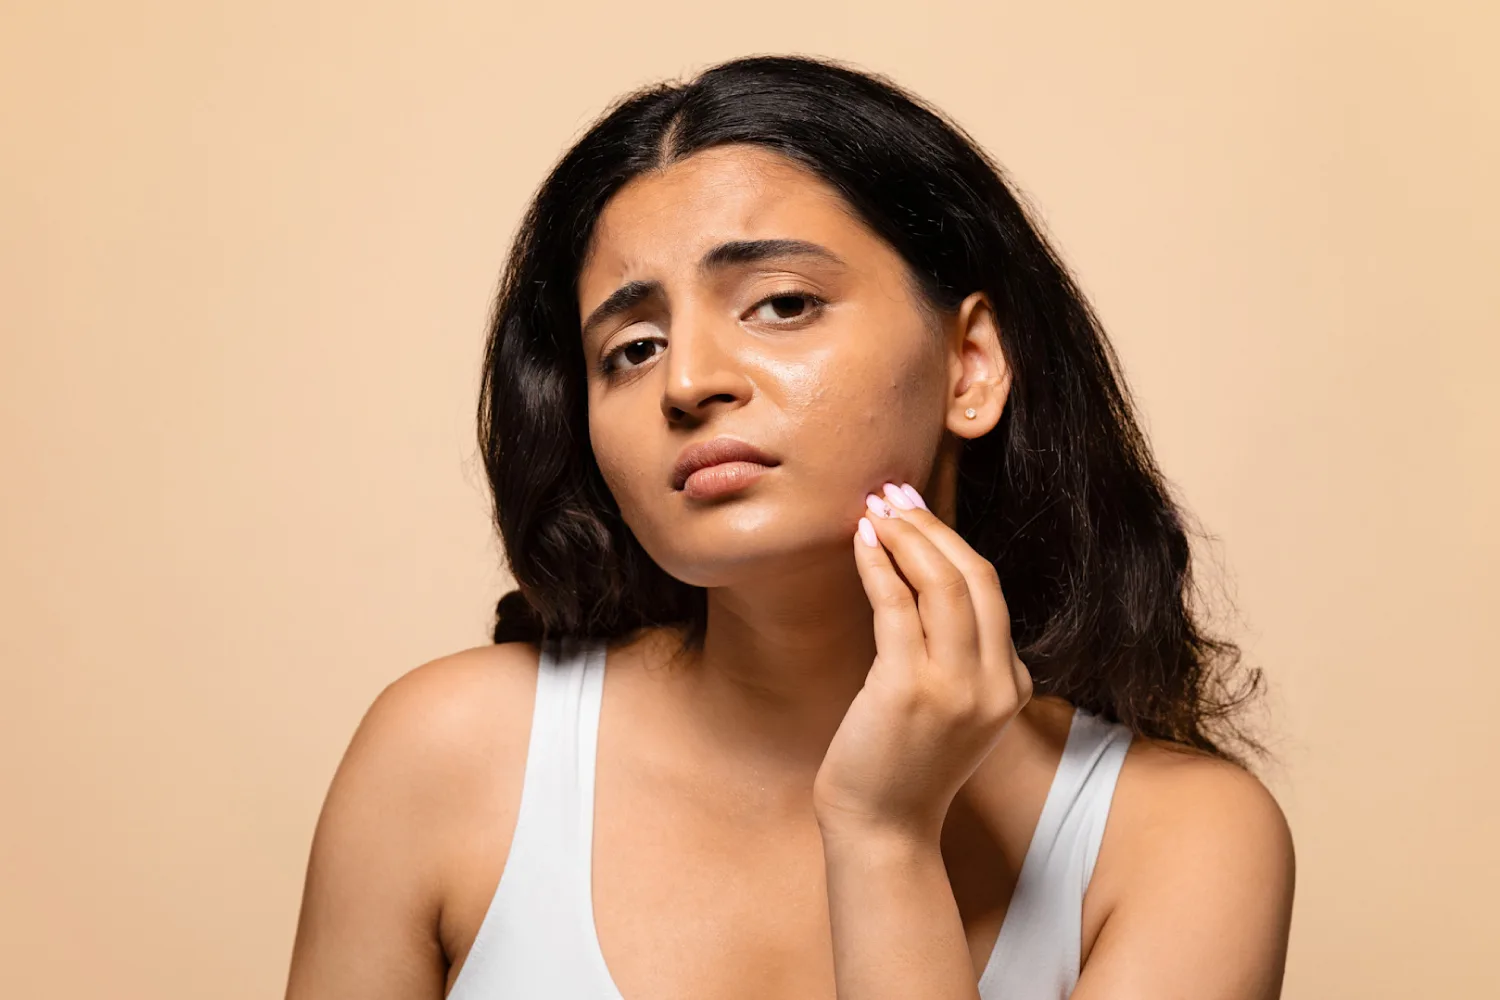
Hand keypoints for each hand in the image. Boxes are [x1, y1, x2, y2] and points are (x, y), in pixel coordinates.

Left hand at [813, 481, 1032, 842]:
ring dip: (906, 536)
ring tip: (873, 509)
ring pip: (944, 583)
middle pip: (975, 576)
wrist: (883, 828)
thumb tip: (923, 576)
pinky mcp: (911, 690)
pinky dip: (879, 565)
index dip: (951, 541)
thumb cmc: (901, 763)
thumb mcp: (950, 706)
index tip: (915, 510)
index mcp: (1011, 684)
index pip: (990, 591)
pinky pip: (898, 607)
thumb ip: (954, 654)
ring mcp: (959, 688)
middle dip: (931, 526)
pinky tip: (860, 544)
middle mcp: (995, 683)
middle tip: (893, 493)